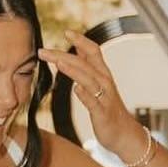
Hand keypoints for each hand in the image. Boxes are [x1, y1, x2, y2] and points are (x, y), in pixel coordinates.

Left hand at [38, 31, 144, 161]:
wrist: (125, 134)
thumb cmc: (108, 109)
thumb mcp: (98, 85)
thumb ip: (87, 68)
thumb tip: (75, 52)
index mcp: (103, 74)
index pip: (94, 51)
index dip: (81, 40)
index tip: (66, 32)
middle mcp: (105, 82)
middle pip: (84, 63)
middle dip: (63, 55)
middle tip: (43, 51)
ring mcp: (104, 97)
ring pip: (88, 79)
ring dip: (72, 70)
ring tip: (57, 62)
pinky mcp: (102, 113)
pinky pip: (93, 102)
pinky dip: (85, 95)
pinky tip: (76, 89)